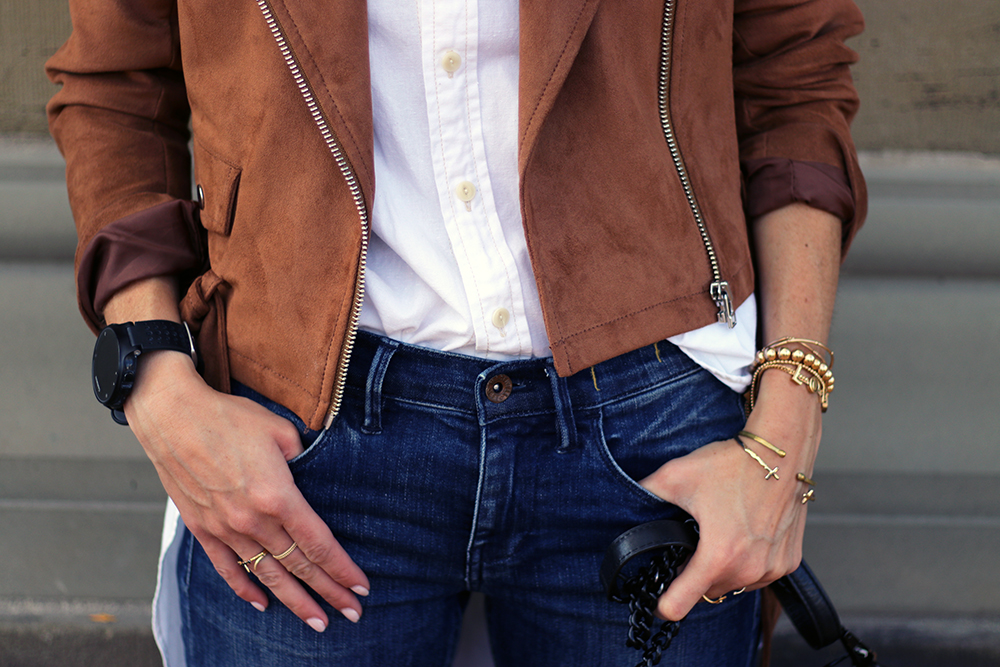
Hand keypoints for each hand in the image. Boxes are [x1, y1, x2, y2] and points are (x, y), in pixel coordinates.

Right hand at [125, 350, 369, 630]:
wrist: (172, 416)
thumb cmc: (229, 417)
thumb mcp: (281, 431)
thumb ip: (304, 457)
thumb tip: (314, 473)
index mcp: (279, 497)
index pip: (319, 544)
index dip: (342, 568)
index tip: (362, 587)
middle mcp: (253, 520)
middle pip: (299, 566)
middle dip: (329, 592)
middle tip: (353, 613)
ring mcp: (225, 528)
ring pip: (267, 575)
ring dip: (294, 601)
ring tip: (317, 621)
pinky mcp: (202, 528)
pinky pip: (227, 568)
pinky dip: (245, 588)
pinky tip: (262, 604)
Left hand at [638, 373, 820, 620]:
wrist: (782, 452)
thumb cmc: (733, 464)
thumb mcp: (676, 476)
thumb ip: (646, 494)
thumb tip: (624, 502)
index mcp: (717, 556)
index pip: (679, 605)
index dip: (662, 603)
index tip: (657, 597)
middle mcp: (748, 570)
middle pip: (707, 592)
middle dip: (695, 574)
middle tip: (692, 543)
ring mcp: (772, 569)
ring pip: (734, 585)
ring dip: (723, 570)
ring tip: (720, 534)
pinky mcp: (789, 563)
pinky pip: (759, 575)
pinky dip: (748, 563)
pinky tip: (743, 536)